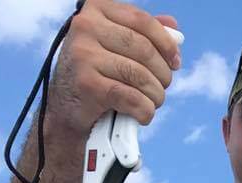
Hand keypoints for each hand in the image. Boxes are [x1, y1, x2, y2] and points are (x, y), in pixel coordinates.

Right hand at [48, 0, 181, 134]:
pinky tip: (144, 114)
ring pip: (139, 75)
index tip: (175, 62)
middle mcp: (86, 26)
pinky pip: (131, 98)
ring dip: (155, 94)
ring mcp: (84, 55)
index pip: (142, 21)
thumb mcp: (114, 46)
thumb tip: (175, 31)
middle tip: (162, 87)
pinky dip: (144, 110)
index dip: (166, 43)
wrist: (66, 109)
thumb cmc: (96, 74)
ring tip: (153, 101)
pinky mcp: (87, 84)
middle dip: (162, 73)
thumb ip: (141, 34)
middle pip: (144, 50)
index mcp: (96, 9)